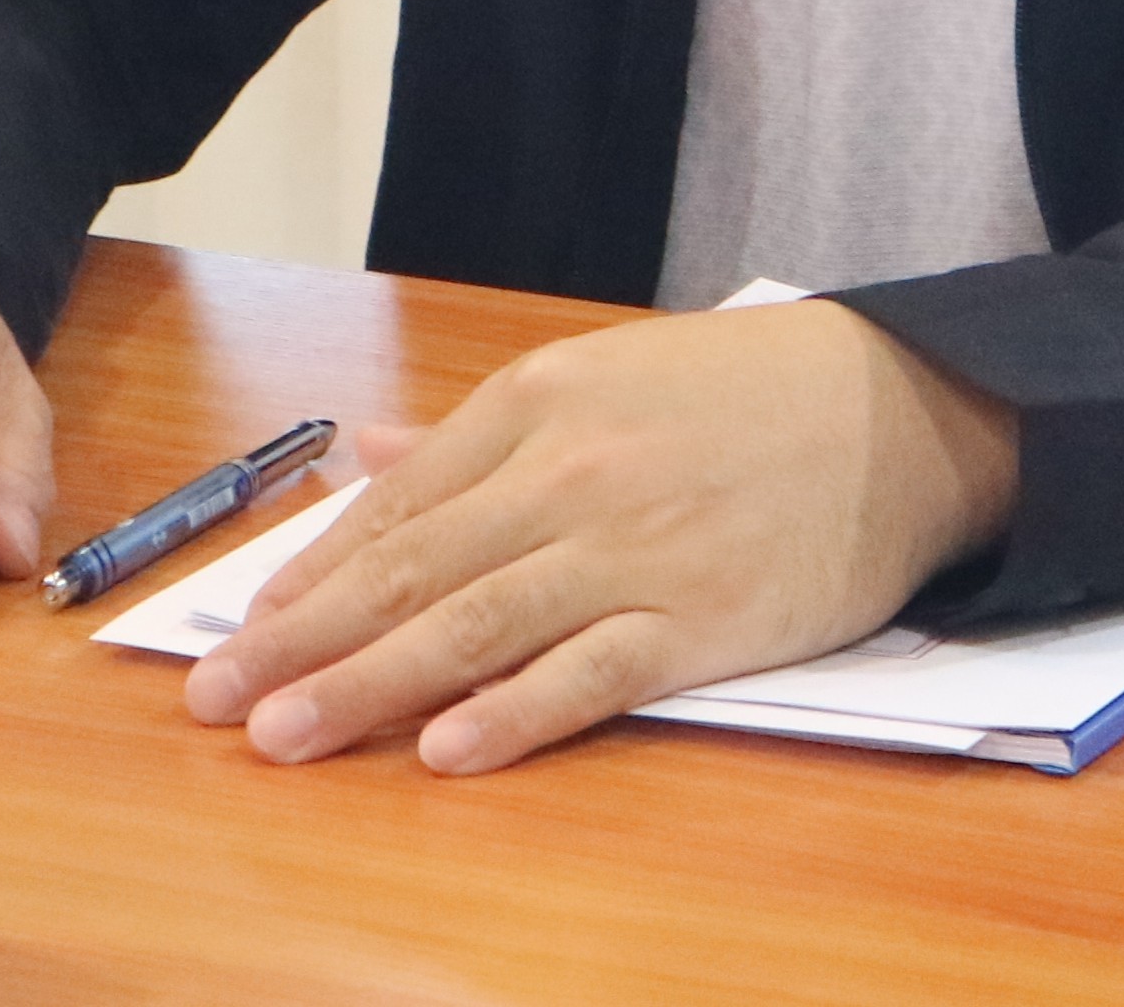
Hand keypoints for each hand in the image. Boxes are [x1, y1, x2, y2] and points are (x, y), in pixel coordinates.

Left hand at [183, 298, 1018, 774]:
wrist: (904, 407)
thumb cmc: (749, 393)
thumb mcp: (604, 375)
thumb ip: (479, 432)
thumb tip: (368, 453)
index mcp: (537, 405)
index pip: (395, 506)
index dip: (308, 576)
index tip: (241, 629)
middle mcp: (569, 474)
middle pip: (409, 572)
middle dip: (300, 641)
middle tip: (219, 700)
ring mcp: (633, 549)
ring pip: (472, 626)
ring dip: (366, 686)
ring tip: (286, 733)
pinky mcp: (699, 619)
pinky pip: (587, 674)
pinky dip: (512, 713)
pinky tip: (444, 748)